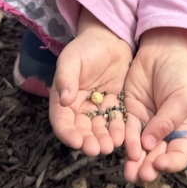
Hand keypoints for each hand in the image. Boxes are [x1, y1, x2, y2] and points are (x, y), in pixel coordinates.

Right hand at [49, 10, 131, 156]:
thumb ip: (66, 78)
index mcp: (63, 99)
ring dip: (104, 139)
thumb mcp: (71, 59)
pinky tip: (124, 136)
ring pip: (100, 128)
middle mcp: (80, 108)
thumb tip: (64, 99)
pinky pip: (117, 120)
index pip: (62, 122)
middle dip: (88, 141)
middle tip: (97, 149)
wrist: (109, 38)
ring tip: (111, 146)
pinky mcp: (115, 104)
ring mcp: (98, 107)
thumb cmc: (85, 47)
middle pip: (82, 130)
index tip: (76, 142)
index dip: (68, 134)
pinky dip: (119, 129)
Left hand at [122, 28, 186, 183]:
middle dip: (149, 167)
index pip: (179, 155)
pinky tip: (122, 148)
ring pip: (140, 149)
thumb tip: (150, 144)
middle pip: (157, 156)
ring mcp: (147, 123)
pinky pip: (127, 131)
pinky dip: (125, 142)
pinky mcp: (130, 113)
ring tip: (129, 171)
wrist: (163, 49)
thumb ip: (167, 121)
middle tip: (140, 174)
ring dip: (135, 161)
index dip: (171, 164)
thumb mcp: (181, 97)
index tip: (160, 163)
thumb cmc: (180, 73)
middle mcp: (164, 131)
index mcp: (183, 130)